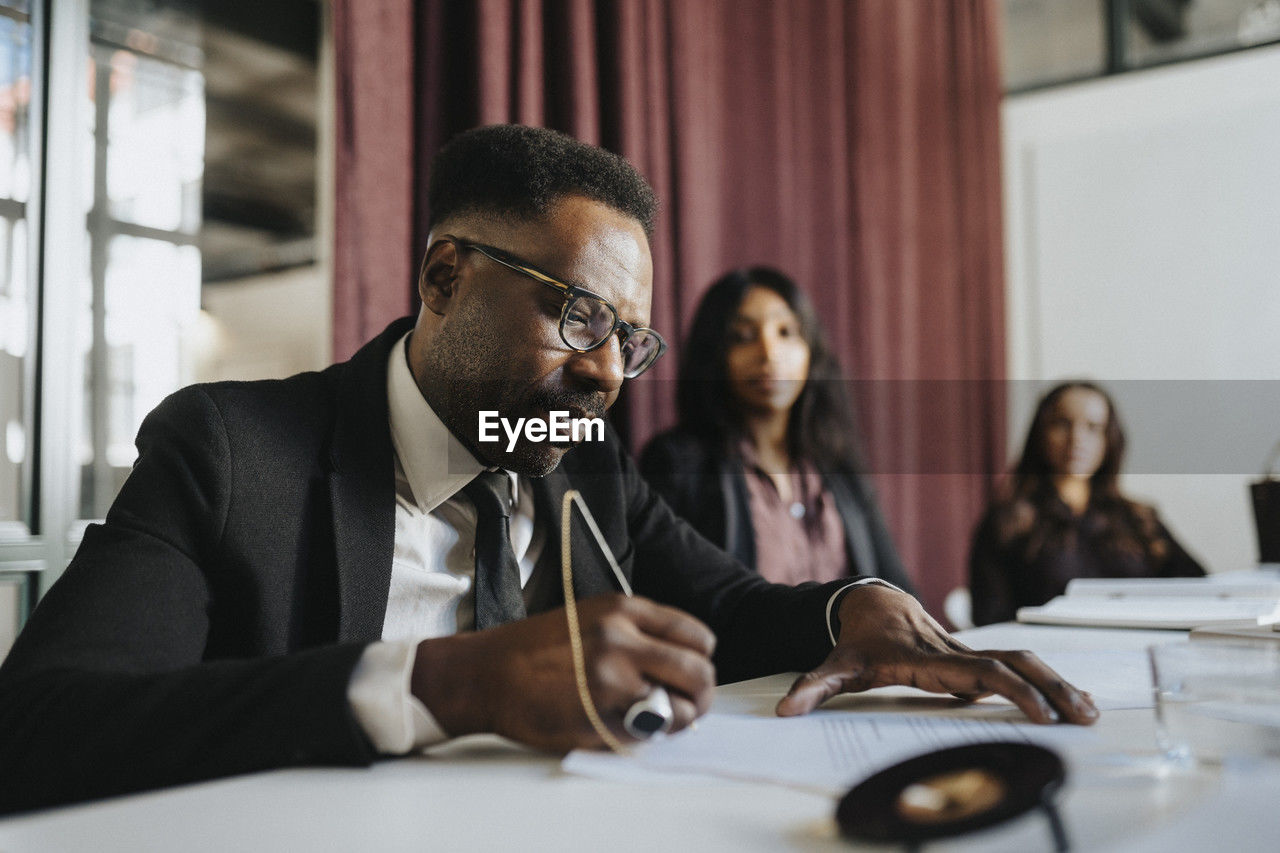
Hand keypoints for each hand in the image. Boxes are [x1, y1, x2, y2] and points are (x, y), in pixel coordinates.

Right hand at [412, 593, 715, 750]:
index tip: (691, 673)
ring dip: (678, 719)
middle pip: (699, 671)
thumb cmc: (533, 650)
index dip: (699, 660)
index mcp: (624, 609)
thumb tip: (676, 667)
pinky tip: (625, 727)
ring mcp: (613, 676)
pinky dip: (645, 735)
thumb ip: (635, 634)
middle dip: (701, 695)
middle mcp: (623, 637)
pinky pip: (647, 731)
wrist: (486, 673)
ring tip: (658, 721)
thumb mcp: (591, 617)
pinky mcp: (599, 711)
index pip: (695, 635)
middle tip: (689, 707)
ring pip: (682, 706)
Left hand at [776, 584, 1098, 724]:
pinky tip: (1072, 699)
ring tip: (1089, 711)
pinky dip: (1045, 681)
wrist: (866, 604)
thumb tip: (786, 711)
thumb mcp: (833, 664)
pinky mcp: (972, 657)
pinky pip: (1015, 666)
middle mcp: (953, 652)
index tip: (1039, 711)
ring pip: (1019, 662)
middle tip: (1082, 716)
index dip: (1010, 690)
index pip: (978, 673)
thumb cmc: (855, 640)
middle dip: (1048, 688)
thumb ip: (811, 687)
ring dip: (1055, 684)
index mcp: (927, 658)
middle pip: (1010, 664)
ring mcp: (966, 652)